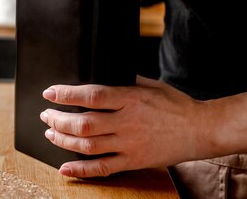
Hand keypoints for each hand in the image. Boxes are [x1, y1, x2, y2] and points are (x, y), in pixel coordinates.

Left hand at [39, 76, 207, 177]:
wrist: (200, 129)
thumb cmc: (176, 104)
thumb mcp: (151, 84)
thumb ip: (126, 81)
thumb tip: (103, 76)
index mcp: (130, 99)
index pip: (92, 96)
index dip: (66, 95)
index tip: (49, 93)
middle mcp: (127, 122)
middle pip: (83, 124)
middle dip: (58, 120)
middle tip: (46, 115)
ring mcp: (129, 144)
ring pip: (87, 146)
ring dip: (63, 141)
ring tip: (51, 134)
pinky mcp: (134, 161)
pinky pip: (103, 169)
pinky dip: (81, 171)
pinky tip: (64, 168)